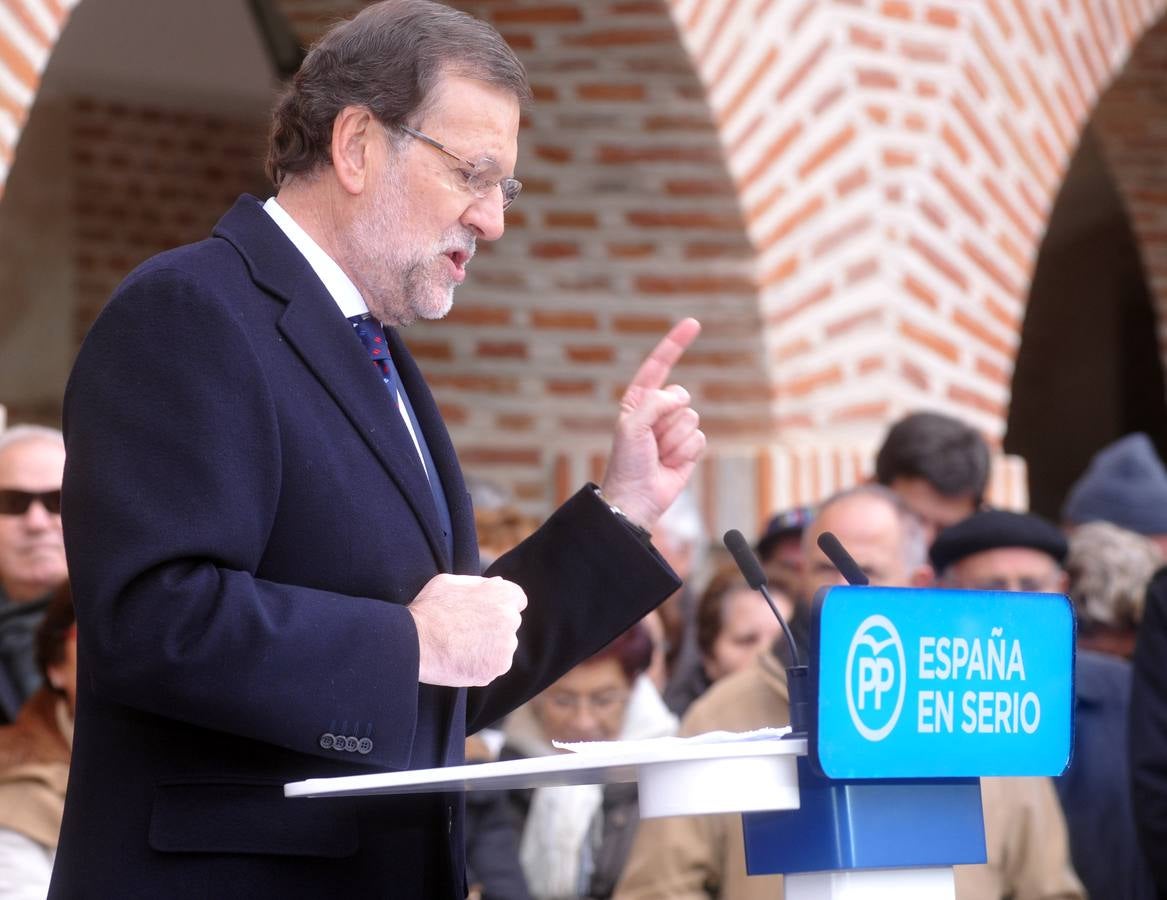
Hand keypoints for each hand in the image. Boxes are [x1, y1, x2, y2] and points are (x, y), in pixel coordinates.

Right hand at [408, 574, 526, 686]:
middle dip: (494, 626)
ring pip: (502, 647)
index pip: (517, 599)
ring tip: (460, 646)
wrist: (414, 642)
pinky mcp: (496, 669)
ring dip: (488, 648)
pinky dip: (480, 666)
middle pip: (509, 624)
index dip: (501, 605)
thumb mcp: (452, 582)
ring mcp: (505, 647)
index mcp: (503, 595)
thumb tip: (497, 584)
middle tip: (466, 630)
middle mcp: (510, 620)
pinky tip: (460, 660)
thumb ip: (480, 584)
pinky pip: (492, 667)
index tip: (488, 612)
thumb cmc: (429, 608)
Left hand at [600, 318, 704, 531]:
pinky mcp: (689, 447)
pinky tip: (670, 464)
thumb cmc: (627, 463)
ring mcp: (674, 429)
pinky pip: (699, 438)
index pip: (659, 365)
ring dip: (675, 440)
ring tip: (659, 455)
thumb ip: (655, 404)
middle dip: (667, 420)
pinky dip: (685, 453)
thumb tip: (681, 396)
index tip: (693, 323)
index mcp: (639, 400)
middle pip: (681, 396)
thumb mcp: (631, 426)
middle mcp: (658, 411)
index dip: (675, 344)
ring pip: (691, 418)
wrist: (637, 498)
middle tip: (651, 441)